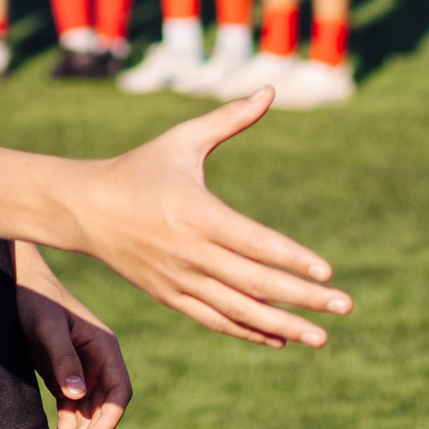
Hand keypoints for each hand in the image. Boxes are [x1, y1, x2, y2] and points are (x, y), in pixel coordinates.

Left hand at [16, 243, 131, 428]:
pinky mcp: (64, 378)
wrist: (16, 285)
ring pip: (87, 417)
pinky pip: (71, 413)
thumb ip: (63, 358)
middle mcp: (98, 364)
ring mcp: (82, 373)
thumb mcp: (47, 327)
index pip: (118, 393)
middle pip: (103, 411)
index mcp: (104, 349)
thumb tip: (77, 395)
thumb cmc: (35, 300)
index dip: (108, 420)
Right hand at [70, 90, 350, 346]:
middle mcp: (190, 253)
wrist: (83, 209)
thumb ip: (229, 119)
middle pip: (255, 283)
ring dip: (282, 326)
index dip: (292, 259)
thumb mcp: (182, 140)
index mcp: (197, 213)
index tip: (328, 272)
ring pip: (238, 311)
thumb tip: (271, 90)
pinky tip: (280, 339)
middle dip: (303, 298)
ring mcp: (179, 280)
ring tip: (320, 337)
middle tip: (344, 306)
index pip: (255, 243)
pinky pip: (215, 320)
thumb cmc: (139, 167)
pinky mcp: (169, 296)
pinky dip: (248, 332)